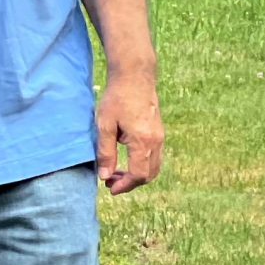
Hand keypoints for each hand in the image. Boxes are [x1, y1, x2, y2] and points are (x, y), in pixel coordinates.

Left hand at [96, 71, 163, 194]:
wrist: (135, 76)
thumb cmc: (117, 98)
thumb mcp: (105, 126)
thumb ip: (105, 152)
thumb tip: (104, 176)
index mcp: (143, 141)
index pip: (138, 174)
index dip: (124, 186)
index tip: (110, 188)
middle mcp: (156, 141)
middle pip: (148, 174)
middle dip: (130, 183)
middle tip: (110, 183)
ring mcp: (160, 137)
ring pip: (153, 167)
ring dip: (136, 175)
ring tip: (115, 173)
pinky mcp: (159, 132)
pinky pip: (154, 157)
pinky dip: (142, 165)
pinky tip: (125, 160)